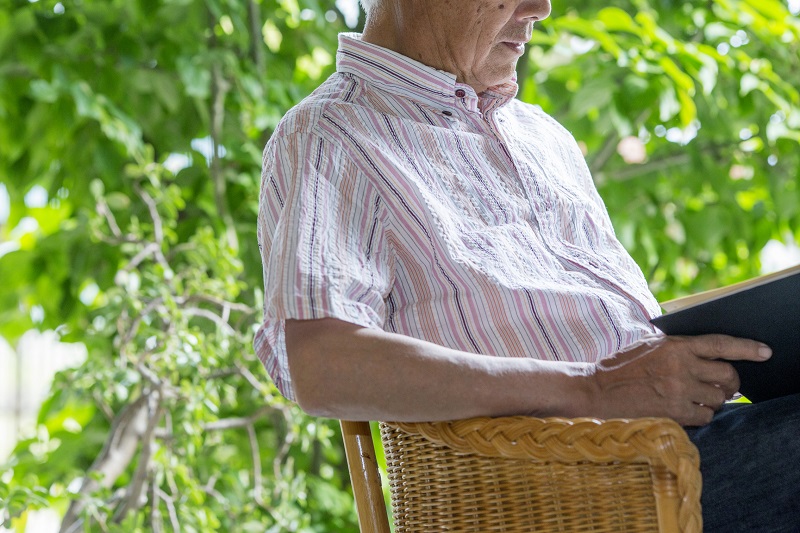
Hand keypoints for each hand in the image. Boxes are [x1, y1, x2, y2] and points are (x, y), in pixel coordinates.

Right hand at [588, 334, 771, 425]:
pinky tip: (689, 410)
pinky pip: (705, 417)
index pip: (721, 344)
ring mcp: (678, 390)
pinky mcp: (673, 411)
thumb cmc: (621, 367)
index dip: (747, 348)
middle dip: (730, 383)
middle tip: (723, 387)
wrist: (596, 389)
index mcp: (675, 345)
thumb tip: (711, 357)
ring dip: (714, 401)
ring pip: (719, 398)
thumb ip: (678, 348)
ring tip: (699, 399)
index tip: (765, 352)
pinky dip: (702, 415)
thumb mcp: (650, 346)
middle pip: (727, 375)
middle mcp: (681, 366)